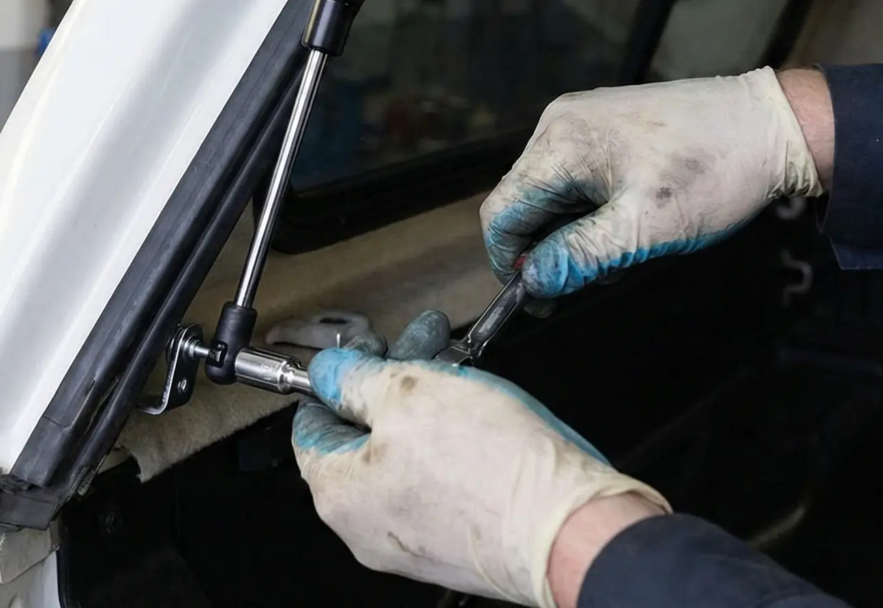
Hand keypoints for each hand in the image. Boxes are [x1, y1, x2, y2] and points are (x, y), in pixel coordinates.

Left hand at [292, 311, 668, 606]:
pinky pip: (440, 481)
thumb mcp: (409, 393)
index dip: (336, 379)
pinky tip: (478, 409)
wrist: (571, 531)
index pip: (311, 427)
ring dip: (426, 404)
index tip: (363, 352)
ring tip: (459, 365)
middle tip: (421, 342)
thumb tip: (330, 370)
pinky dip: (452, 440)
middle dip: (392, 381)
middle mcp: (369, 527)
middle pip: (363, 439)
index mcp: (341, 495)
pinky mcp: (458, 541)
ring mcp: (415, 539)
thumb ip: (357, 379)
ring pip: (405, 455)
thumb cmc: (492, 471)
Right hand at [480, 68, 825, 298]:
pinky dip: (591, 207)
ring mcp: (581, 118)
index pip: (502, 212)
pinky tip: (630, 219)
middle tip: (598, 276)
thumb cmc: (713, 173)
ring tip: (624, 248)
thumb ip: (578, 257)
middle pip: (524, 201)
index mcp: (560, 143)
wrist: (772, 124)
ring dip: (573, 231)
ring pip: (551, 191)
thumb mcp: (644, 230)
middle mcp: (559, 123)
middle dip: (550, 248)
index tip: (540, 299)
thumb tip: (531, 283)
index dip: (511, 262)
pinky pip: (576, 174)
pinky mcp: (604, 122)